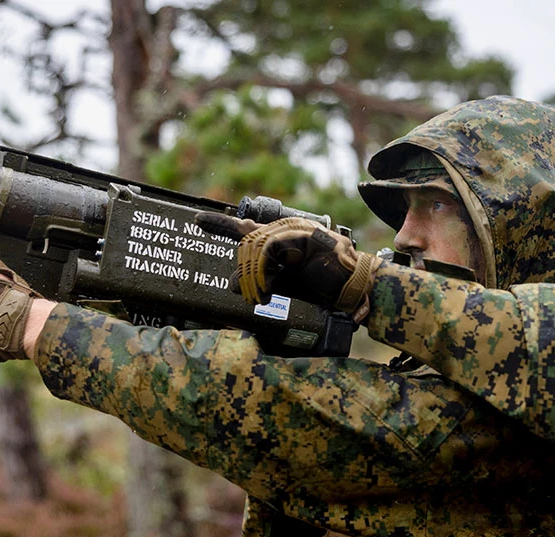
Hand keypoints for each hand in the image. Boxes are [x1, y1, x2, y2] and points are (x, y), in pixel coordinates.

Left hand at [196, 212, 378, 320]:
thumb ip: (261, 280)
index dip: (222, 224)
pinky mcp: (306, 236)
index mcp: (282, 239)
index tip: (198, 221)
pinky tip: (268, 288)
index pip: (247, 228)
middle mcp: (288, 230)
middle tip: (250, 295)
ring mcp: (298, 230)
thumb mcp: (286, 284)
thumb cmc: (323, 289)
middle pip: (248, 240)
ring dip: (253, 275)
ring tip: (261, 296)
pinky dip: (263, 271)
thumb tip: (231, 285)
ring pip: (257, 244)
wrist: (356, 291)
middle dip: (244, 271)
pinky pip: (270, 248)